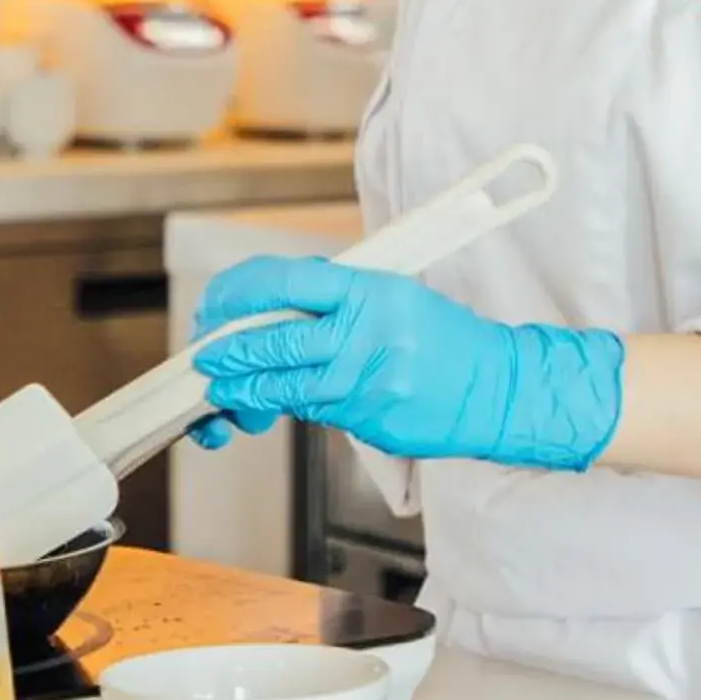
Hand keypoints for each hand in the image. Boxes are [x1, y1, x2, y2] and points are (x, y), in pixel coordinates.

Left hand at [189, 255, 622, 471]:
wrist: (494, 388)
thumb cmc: (444, 339)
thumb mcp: (396, 296)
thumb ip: (340, 298)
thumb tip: (277, 303)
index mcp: (372, 290)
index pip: (291, 280)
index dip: (244, 291)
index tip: (220, 302)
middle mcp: (367, 332)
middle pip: (278, 338)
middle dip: (232, 348)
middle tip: (206, 352)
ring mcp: (367, 380)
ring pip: (286, 385)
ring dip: (244, 389)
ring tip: (221, 388)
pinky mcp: (368, 419)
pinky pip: (313, 410)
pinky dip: (284, 406)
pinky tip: (264, 405)